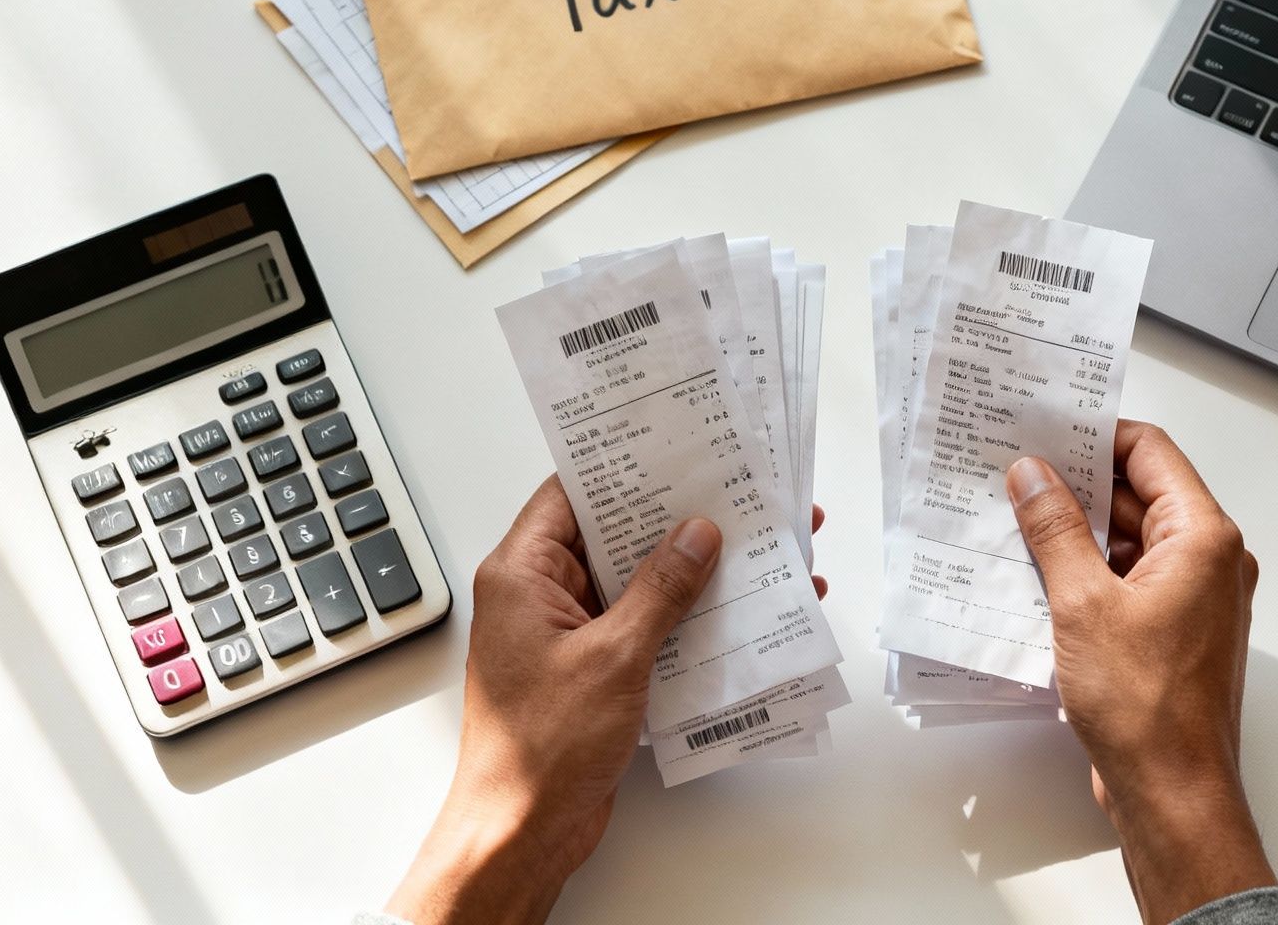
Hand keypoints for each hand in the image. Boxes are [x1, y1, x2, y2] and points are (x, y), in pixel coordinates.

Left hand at [385, 477, 825, 924]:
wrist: (523, 831)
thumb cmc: (541, 750)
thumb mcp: (613, 657)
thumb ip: (660, 589)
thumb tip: (696, 535)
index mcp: (522, 574)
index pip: (573, 493)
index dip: (625, 466)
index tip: (677, 446)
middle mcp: (540, 596)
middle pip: (613, 534)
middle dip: (676, 520)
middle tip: (735, 495)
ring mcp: (568, 633)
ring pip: (636, 582)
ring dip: (690, 573)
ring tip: (755, 553)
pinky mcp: (594, 668)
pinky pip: (644, 625)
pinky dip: (685, 619)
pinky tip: (736, 616)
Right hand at [1008, 421, 1274, 924]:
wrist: (1172, 793)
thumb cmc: (1146, 707)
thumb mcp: (1083, 603)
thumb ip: (1055, 530)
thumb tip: (1032, 475)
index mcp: (1203, 538)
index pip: (1150, 452)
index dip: (1096, 435)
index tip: (1045, 428)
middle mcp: (1208, 561)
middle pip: (1139, 495)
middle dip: (1076, 486)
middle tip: (1014, 472)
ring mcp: (1191, 600)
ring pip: (1129, 541)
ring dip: (1075, 533)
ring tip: (1012, 522)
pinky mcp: (1169, 634)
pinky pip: (1125, 582)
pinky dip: (1084, 574)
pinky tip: (1033, 576)